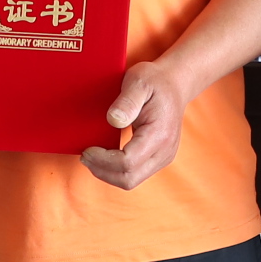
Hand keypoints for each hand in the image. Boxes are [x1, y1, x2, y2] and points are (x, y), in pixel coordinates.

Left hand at [81, 60, 194, 190]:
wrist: (175, 83)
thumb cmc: (155, 81)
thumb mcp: (139, 81)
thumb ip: (127, 101)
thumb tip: (113, 120)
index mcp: (159, 134)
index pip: (127, 162)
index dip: (103, 160)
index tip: (87, 149)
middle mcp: (165, 151)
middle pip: (129, 179)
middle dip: (102, 171)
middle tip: (85, 156)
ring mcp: (164, 157)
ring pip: (131, 181)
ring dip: (108, 173)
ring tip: (92, 157)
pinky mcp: (159, 159)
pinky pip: (135, 174)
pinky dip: (117, 170)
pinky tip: (106, 156)